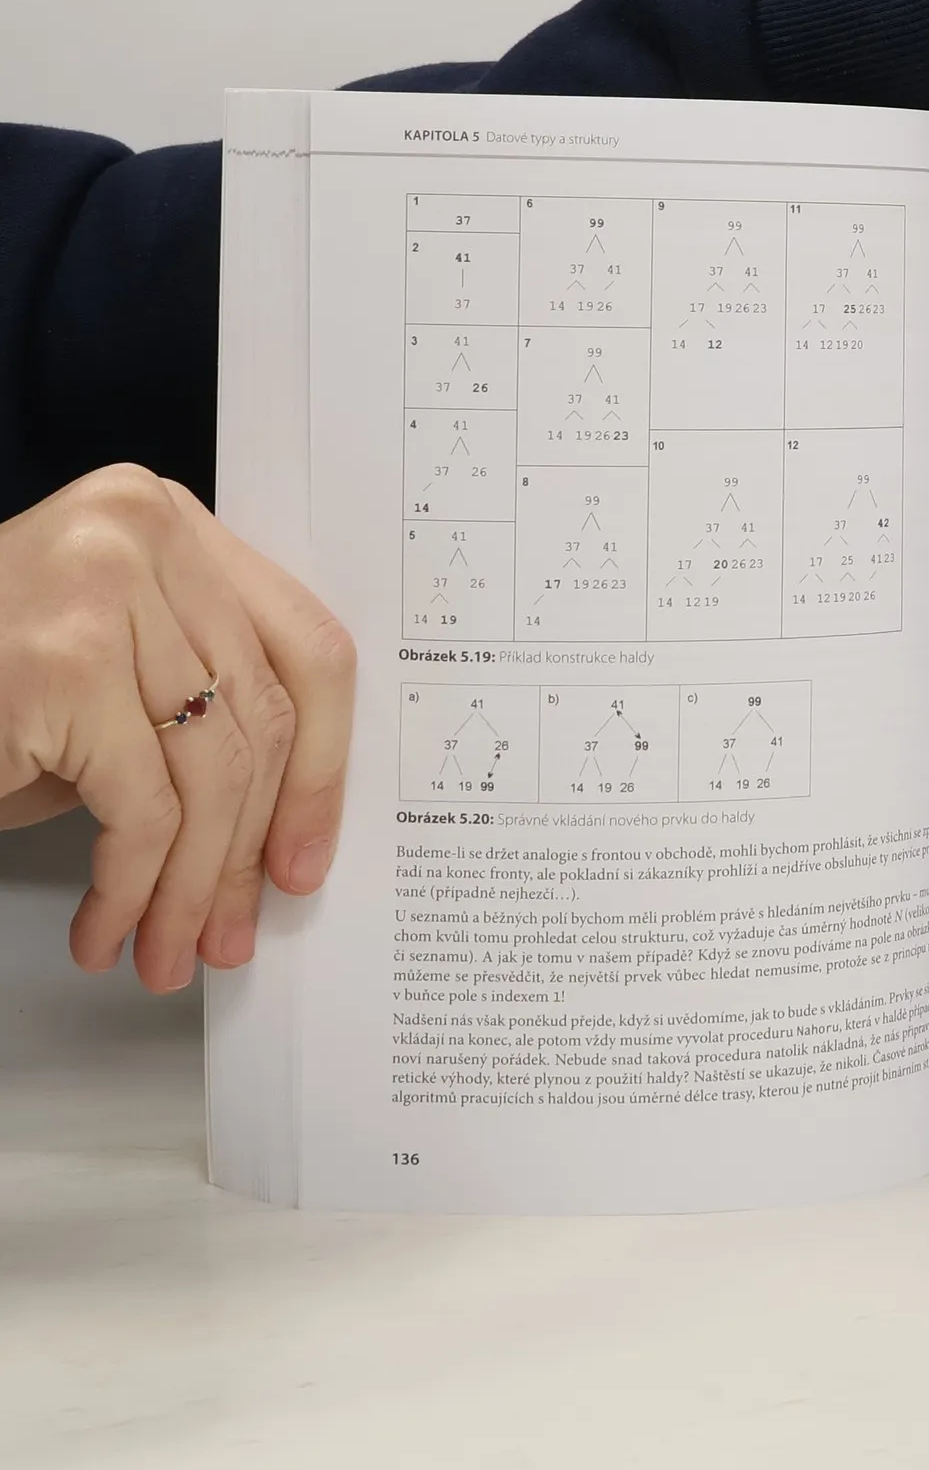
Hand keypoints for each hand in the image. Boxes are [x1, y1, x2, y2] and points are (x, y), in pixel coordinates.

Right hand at [0, 465, 355, 992]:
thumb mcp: (113, 675)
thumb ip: (203, 709)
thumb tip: (286, 831)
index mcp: (168, 519)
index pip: (304, 647)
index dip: (323, 767)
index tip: (306, 856)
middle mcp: (143, 533)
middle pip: (260, 717)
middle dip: (248, 847)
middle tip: (230, 929)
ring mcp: (105, 588)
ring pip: (210, 772)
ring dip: (189, 887)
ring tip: (168, 950)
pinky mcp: (65, 664)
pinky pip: (141, 808)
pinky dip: (131, 889)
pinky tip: (108, 929)